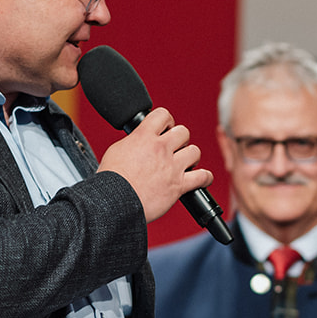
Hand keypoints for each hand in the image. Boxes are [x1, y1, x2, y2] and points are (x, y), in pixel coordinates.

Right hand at [96, 107, 212, 223]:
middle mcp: (160, 149)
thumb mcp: (116, 150)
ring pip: (195, 152)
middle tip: (174, 149)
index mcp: (143, 137)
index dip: (166, 121)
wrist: (114, 202)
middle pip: (183, 132)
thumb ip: (133, 141)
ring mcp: (171, 167)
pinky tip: (202, 179)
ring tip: (185, 163)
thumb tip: (139, 139)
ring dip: (191, 156)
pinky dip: (205, 178)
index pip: (163, 115)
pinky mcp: (178, 185)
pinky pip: (202, 177)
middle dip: (180, 140)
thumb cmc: (111, 180)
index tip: (165, 129)